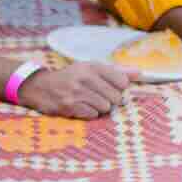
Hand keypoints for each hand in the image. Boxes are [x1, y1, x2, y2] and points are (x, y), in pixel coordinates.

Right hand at [18, 62, 133, 117]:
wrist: (41, 87)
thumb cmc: (71, 78)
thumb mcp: (92, 69)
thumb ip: (117, 72)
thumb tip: (140, 73)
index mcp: (92, 66)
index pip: (122, 81)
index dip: (120, 88)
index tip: (112, 88)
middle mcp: (85, 77)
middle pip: (115, 96)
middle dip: (111, 100)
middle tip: (100, 97)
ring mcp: (76, 92)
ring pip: (105, 107)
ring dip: (100, 107)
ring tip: (90, 102)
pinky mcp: (70, 106)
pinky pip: (93, 115)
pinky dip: (90, 113)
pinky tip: (82, 107)